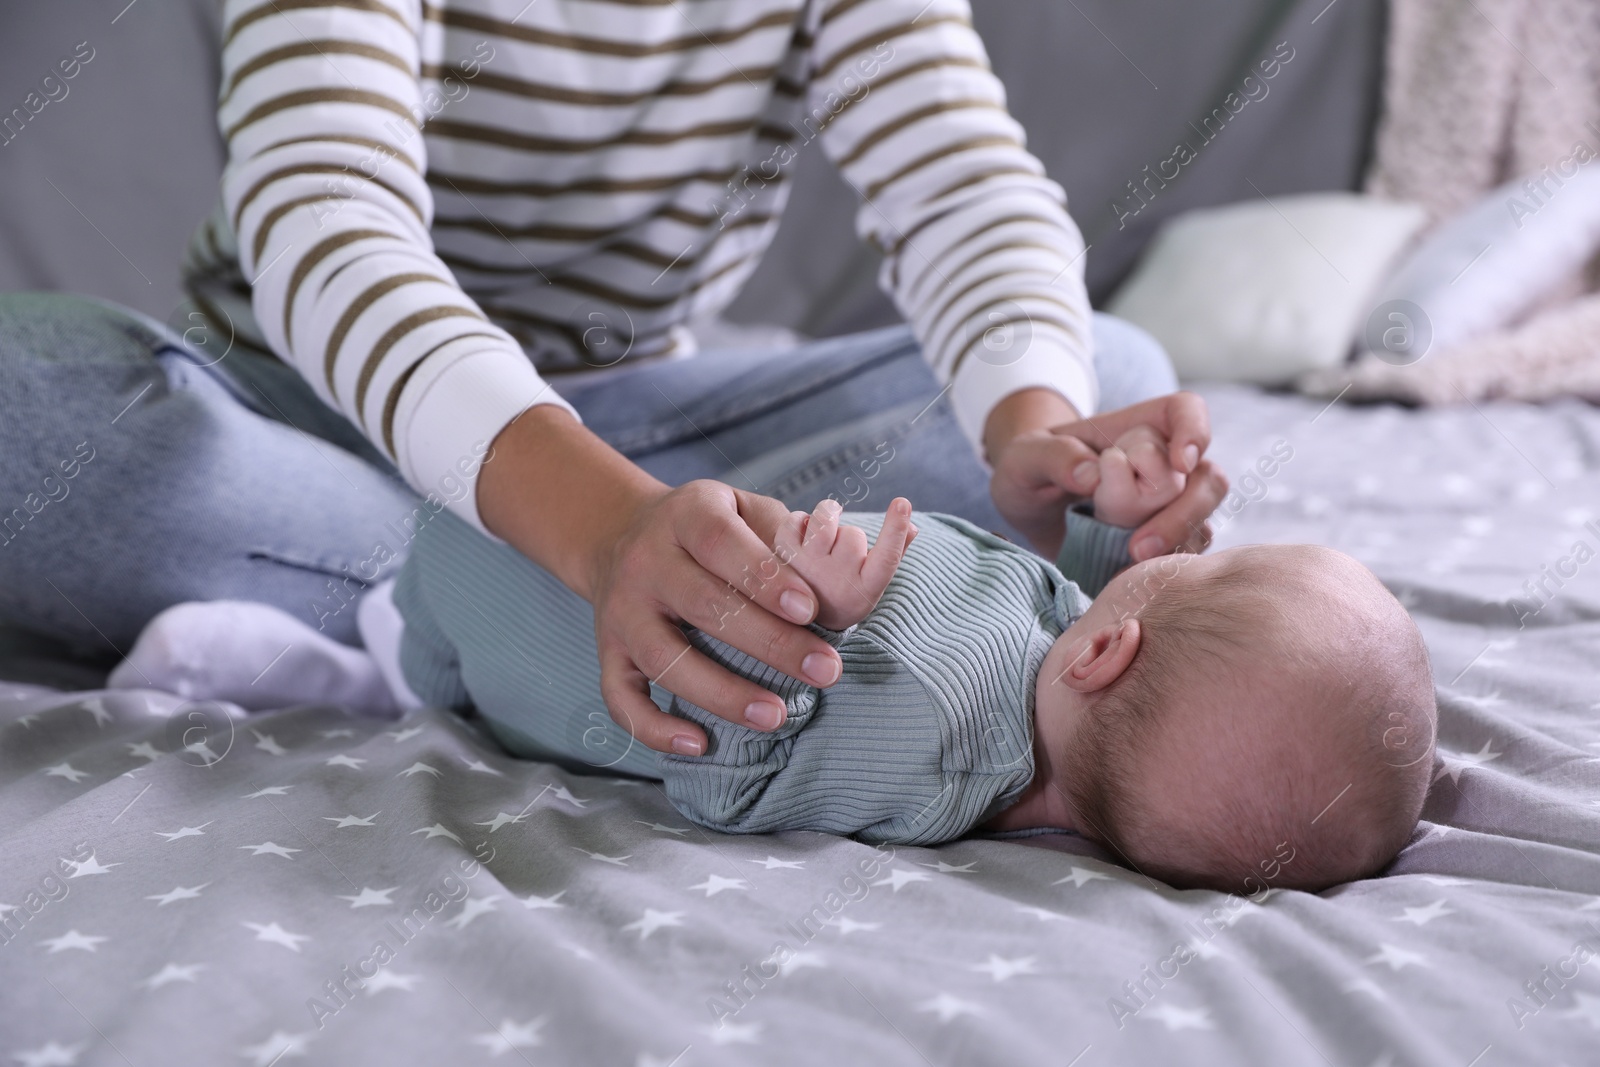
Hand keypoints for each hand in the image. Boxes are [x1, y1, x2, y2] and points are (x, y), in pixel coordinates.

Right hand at [477, 407, 844, 758]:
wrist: (619, 534)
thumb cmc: (708, 528)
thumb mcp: (743, 508)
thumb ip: (785, 537)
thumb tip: (838, 582)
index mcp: (685, 515)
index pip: (720, 542)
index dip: (764, 576)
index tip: (810, 609)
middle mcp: (645, 561)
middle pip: (702, 605)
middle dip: (769, 642)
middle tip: (825, 670)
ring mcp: (621, 610)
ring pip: (664, 658)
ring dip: (722, 693)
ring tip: (777, 716)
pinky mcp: (608, 652)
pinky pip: (620, 696)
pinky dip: (654, 727)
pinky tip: (699, 744)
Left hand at [774, 497, 917, 629]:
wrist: (802, 623)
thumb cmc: (846, 590)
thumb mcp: (873, 579)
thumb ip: (896, 551)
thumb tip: (913, 525)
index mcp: (866, 589)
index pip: (887, 558)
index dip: (895, 529)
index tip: (902, 502)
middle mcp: (837, 583)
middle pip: (854, 535)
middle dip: (849, 535)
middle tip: (841, 551)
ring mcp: (807, 572)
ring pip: (824, 522)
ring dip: (827, 517)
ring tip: (825, 528)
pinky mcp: (782, 561)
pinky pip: (794, 521)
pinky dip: (799, 520)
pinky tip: (803, 533)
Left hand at [986, 389, 1227, 559]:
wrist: (1028, 508)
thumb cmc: (1030, 468)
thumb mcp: (1026, 456)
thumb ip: (1054, 456)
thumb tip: (1091, 473)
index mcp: (1138, 427)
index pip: (1186, 411)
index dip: (1194, 431)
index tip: (1178, 462)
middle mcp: (1164, 463)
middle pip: (1207, 478)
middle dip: (1182, 512)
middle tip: (1138, 546)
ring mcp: (1168, 506)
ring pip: (1201, 522)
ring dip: (1173, 546)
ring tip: (1128, 564)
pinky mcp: (1163, 542)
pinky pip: (1184, 556)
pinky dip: (1164, 569)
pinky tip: (1127, 579)